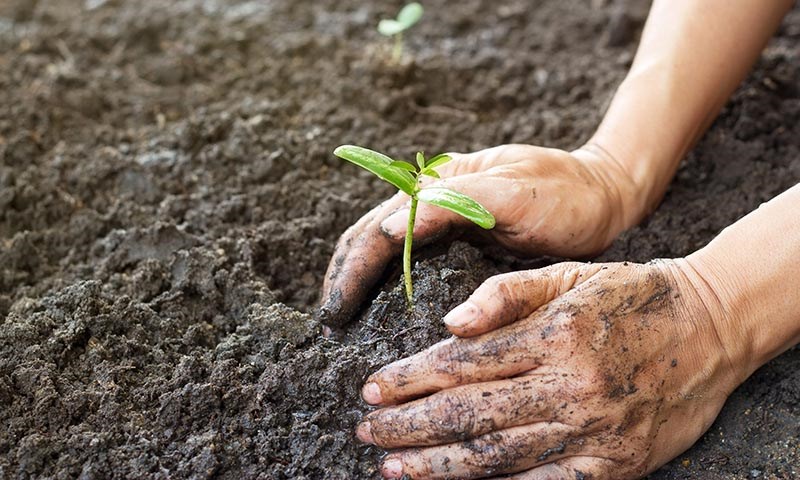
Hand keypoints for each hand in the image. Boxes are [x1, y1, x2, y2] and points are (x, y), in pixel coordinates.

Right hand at [318, 144, 640, 325]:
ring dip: (357, 279)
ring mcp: (443, 214)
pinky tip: (378, 305)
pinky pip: (409, 257)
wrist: (604, 193)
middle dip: (344, 277)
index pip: (378, 229)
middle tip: (329, 324)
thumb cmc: (566, 193)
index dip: (352, 271)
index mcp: (440, 183)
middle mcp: (433, 196)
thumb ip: (454, 202)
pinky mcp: (458, 234)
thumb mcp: (515, 192)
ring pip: (383, 246)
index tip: (335, 312)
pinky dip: (385, 280)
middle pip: (369, 236)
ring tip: (341, 316)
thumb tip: (387, 229)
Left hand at [355, 260, 742, 478]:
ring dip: (437, 465)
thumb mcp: (569, 276)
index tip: (371, 388)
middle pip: (469, 414)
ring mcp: (592, 432)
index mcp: (554, 335)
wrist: (708, 329)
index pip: (462, 364)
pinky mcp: (613, 465)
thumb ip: (506, 293)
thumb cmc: (629, 296)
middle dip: (409, 425)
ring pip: (497, 456)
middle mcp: (569, 387)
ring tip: (393, 467)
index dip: (409, 379)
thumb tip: (449, 325)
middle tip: (368, 430)